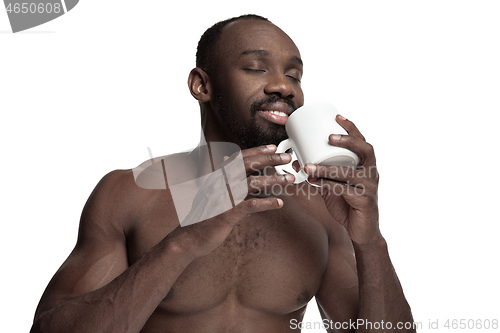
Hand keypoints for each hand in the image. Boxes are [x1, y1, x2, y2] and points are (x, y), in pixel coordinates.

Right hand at [173, 144, 294, 257]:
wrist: (189, 237)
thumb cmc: (204, 215)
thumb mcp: (213, 192)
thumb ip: (225, 179)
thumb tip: (231, 164)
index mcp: (218, 177)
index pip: (239, 158)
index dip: (257, 151)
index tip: (273, 147)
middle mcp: (220, 184)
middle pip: (247, 165)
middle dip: (269, 159)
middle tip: (287, 158)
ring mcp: (223, 198)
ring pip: (251, 183)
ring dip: (273, 179)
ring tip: (288, 179)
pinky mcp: (227, 214)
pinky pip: (250, 206)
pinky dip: (266, 203)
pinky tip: (279, 203)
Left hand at [304, 115, 381, 246]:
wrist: (361, 232)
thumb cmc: (348, 206)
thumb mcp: (333, 187)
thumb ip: (320, 175)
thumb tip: (299, 162)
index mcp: (366, 166)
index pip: (362, 142)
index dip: (351, 128)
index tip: (337, 116)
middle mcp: (372, 174)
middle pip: (365, 150)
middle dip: (347, 140)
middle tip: (329, 137)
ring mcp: (370, 187)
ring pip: (349, 172)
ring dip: (327, 168)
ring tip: (309, 165)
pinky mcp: (365, 201)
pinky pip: (345, 190)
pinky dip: (328, 185)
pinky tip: (315, 182)